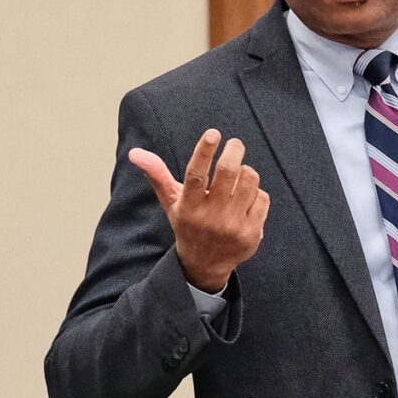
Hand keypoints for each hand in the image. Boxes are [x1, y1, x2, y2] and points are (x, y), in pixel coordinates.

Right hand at [129, 129, 269, 292]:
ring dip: (246, 172)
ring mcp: (233, 226)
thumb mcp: (171, 202)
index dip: (204, 151)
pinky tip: (247, 199)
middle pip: (228, 171)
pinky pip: (262, 198)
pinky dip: (256, 192)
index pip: (196, 174)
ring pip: (249, 180)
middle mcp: (211, 216)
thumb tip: (135, 152)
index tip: (213, 133)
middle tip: (235, 144)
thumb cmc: (189, 224)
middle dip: (234, 150)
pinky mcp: (252, 233)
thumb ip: (157, 175)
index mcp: (189, 206)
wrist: (206, 264)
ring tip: (239, 175)